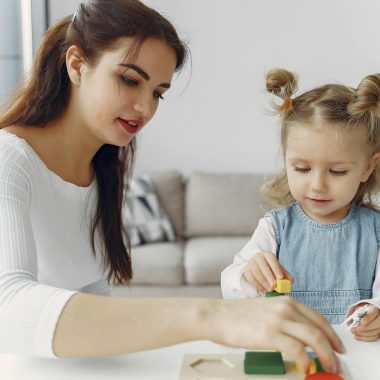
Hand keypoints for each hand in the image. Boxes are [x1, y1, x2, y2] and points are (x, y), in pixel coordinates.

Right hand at [211, 297, 344, 373]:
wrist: (216, 315)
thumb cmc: (237, 315)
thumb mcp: (265, 309)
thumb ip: (284, 318)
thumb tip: (299, 336)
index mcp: (286, 301)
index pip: (318, 318)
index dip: (332, 335)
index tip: (337, 347)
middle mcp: (285, 307)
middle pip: (320, 330)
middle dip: (332, 350)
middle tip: (335, 364)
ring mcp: (278, 320)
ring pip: (314, 339)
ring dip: (325, 357)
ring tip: (326, 368)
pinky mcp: (269, 334)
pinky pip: (298, 350)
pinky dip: (306, 361)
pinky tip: (305, 368)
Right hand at [243, 251, 293, 292]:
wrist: (257, 266)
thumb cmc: (270, 268)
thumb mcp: (278, 269)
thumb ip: (285, 274)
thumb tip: (291, 280)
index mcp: (268, 254)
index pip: (272, 260)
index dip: (276, 268)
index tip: (280, 278)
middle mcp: (258, 256)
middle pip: (263, 265)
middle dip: (269, 276)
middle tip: (274, 285)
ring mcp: (251, 263)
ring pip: (256, 271)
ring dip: (263, 281)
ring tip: (269, 289)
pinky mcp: (246, 270)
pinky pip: (250, 277)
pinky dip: (257, 285)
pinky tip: (263, 290)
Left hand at [350, 303, 379, 340]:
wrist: (367, 313)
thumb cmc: (362, 311)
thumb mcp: (359, 309)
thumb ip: (356, 314)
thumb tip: (350, 322)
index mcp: (374, 309)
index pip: (373, 313)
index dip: (367, 318)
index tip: (361, 322)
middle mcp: (379, 317)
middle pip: (375, 324)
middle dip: (363, 328)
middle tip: (353, 330)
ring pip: (375, 332)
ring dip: (363, 334)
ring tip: (354, 333)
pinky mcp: (379, 332)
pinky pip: (374, 337)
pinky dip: (366, 338)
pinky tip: (358, 336)